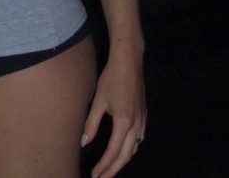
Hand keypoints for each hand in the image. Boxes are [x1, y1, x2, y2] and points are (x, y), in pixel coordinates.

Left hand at [81, 49, 146, 176]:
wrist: (129, 61)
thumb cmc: (111, 78)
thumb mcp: (99, 100)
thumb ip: (91, 123)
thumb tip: (84, 142)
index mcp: (124, 122)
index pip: (113, 152)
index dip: (104, 166)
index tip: (94, 174)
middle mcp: (136, 125)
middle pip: (126, 156)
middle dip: (113, 169)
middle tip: (101, 177)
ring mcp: (143, 121)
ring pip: (134, 149)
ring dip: (122, 160)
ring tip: (110, 167)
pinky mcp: (144, 115)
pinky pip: (139, 139)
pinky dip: (130, 149)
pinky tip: (123, 149)